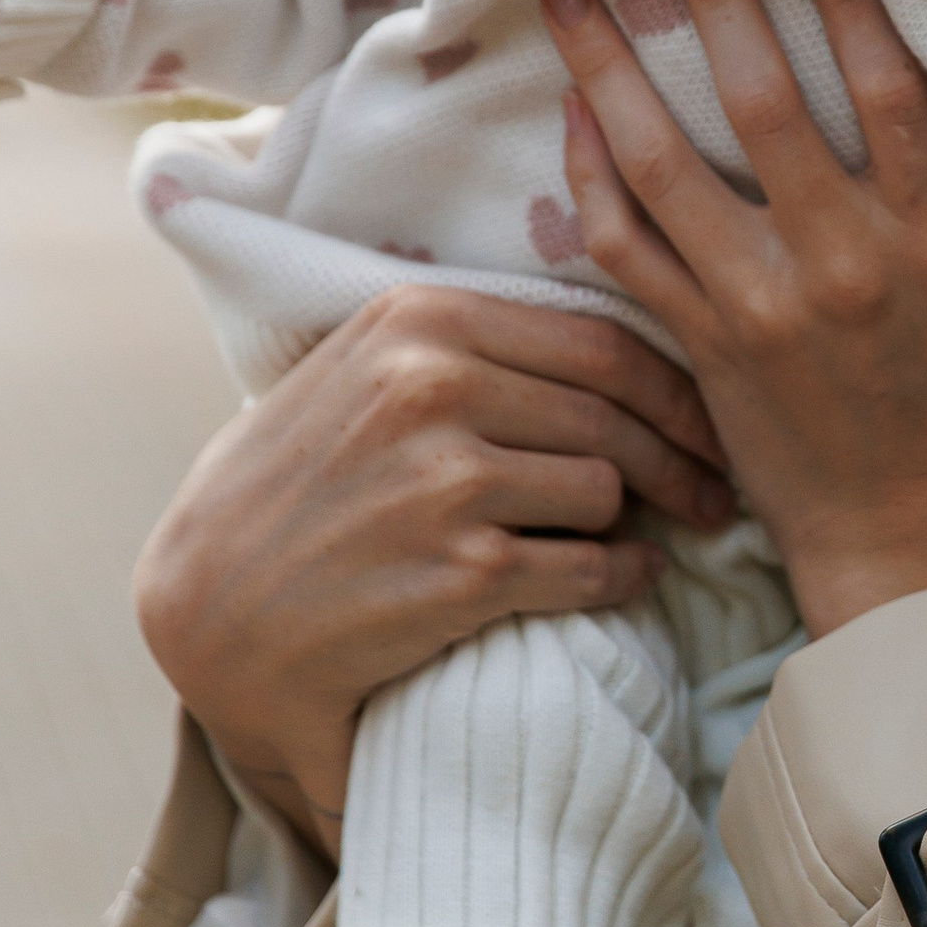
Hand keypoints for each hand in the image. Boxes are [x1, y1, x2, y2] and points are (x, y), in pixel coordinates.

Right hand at [133, 284, 732, 850]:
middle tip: (714, 491)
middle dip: (681, 457)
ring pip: (606, 489)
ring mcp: (447, 480)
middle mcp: (432, 385)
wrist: (211, 607)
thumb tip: (607, 337)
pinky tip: (625, 579)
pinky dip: (621, 579)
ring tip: (641, 535)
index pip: (597, 341)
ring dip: (634, 521)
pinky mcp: (463, 571)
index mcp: (420, 319)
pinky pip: (591, 567)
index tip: (705, 419)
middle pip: (613, 415)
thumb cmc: (296, 485)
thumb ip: (467, 341)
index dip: (672, 386)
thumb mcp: (363, 372)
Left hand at [540, 0, 926, 634]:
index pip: (885, 88)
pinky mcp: (700, 345)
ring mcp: (757, 304)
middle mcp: (841, 263)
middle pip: (759, 102)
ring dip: (612, 69)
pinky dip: (589, 176)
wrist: (910, 550)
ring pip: (664, 165)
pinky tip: (570, 111)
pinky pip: (626, 245)